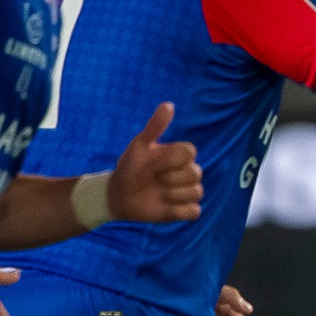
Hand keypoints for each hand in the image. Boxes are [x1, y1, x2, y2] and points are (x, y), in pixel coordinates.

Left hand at [109, 103, 201, 223]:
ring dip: (173, 194)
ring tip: (158, 194)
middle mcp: (186, 172)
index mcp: (179, 155)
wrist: (119, 194)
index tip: (153, 163)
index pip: (190, 152)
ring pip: (196, 192)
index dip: (171, 160)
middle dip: (171, 178)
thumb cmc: (130, 167)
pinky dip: (180, 210)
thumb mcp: (139, 145)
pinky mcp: (184, 210)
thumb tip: (169, 104)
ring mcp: (186, 192)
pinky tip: (164, 206)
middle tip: (154, 179)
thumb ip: (155, 126)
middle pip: (196, 173)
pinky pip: (194, 211)